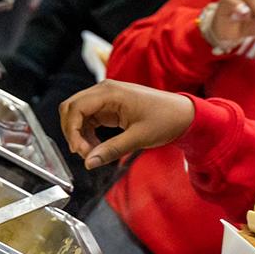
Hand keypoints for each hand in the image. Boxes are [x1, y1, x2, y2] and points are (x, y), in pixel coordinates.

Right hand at [58, 80, 194, 169]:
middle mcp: (104, 91)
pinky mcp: (109, 106)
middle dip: (72, 132)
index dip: (72, 131)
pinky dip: (88, 134)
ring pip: (78, 115)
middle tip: (84, 153)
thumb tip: (89, 163)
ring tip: (94, 153)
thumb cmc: (165, 119)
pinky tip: (97, 147)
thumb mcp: (138, 138)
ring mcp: (106, 97)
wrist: (183, 114)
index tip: (79, 151)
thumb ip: (111, 150)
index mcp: (110, 92)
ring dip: (80, 135)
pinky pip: (89, 119)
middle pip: (71, 108)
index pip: (75, 108)